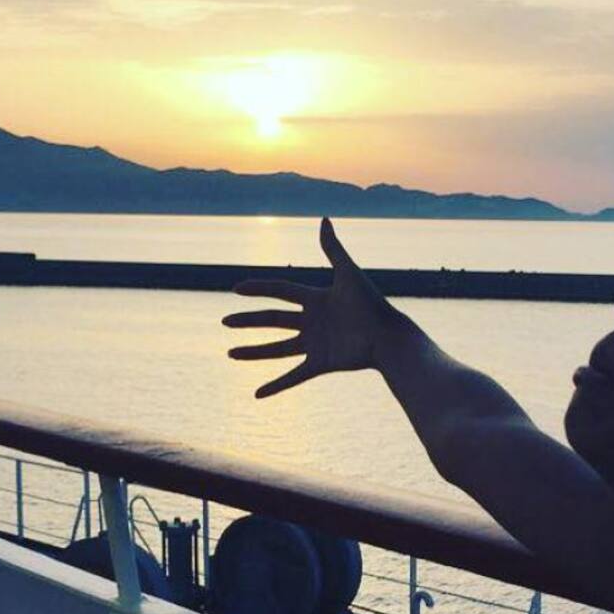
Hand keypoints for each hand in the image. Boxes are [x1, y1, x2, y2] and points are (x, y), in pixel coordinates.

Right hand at [223, 217, 392, 397]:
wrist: (388, 337)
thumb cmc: (372, 304)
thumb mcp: (348, 274)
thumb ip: (333, 248)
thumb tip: (323, 218)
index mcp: (316, 299)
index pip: (281, 291)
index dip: (259, 289)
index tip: (236, 288)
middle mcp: (312, 322)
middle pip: (273, 321)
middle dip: (248, 321)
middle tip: (225, 322)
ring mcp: (315, 344)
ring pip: (277, 350)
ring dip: (253, 352)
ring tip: (230, 354)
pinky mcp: (321, 364)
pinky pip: (293, 376)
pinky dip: (276, 386)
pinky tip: (257, 395)